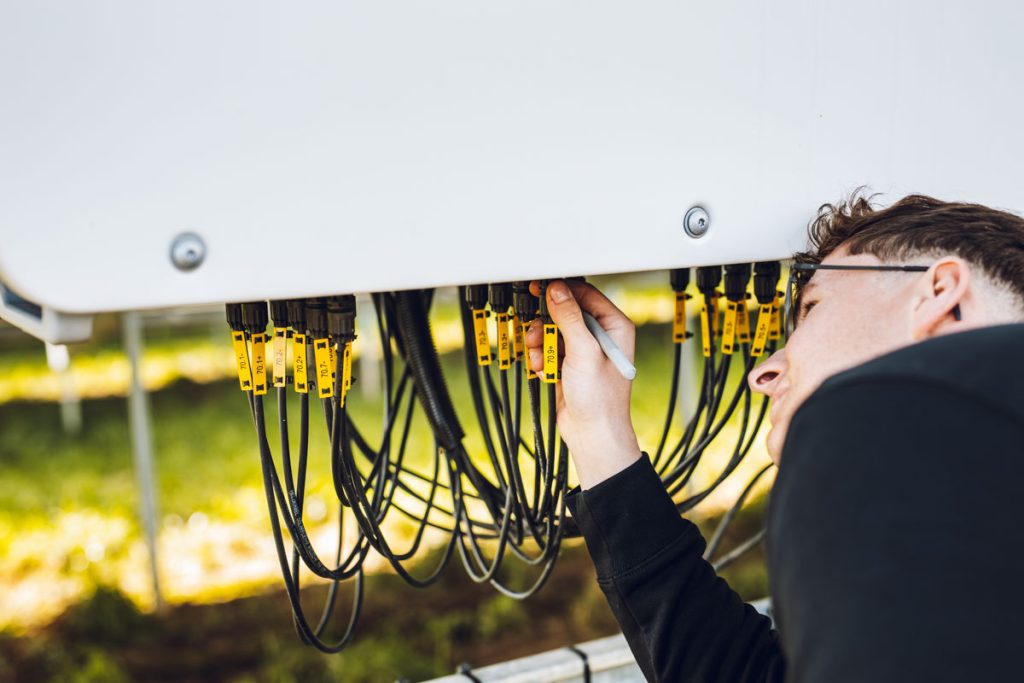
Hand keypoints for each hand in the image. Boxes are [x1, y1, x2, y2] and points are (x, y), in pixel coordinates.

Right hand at [525, 280, 642, 488]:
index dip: (562, 290)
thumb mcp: (584, 352)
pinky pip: (547, 349)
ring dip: (541, 343)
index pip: (586, 294)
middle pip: (564, 312)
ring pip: (552, 331)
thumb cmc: (600, 399)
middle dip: (547, 324)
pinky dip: (541, 358)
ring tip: (541, 358)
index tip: (540, 287)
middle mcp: (600, 335)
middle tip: (537, 333)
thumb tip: (557, 290)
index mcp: (614, 326)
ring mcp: (583, 350)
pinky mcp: (568, 364)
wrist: (590, 434)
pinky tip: (544, 371)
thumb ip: (569, 318)